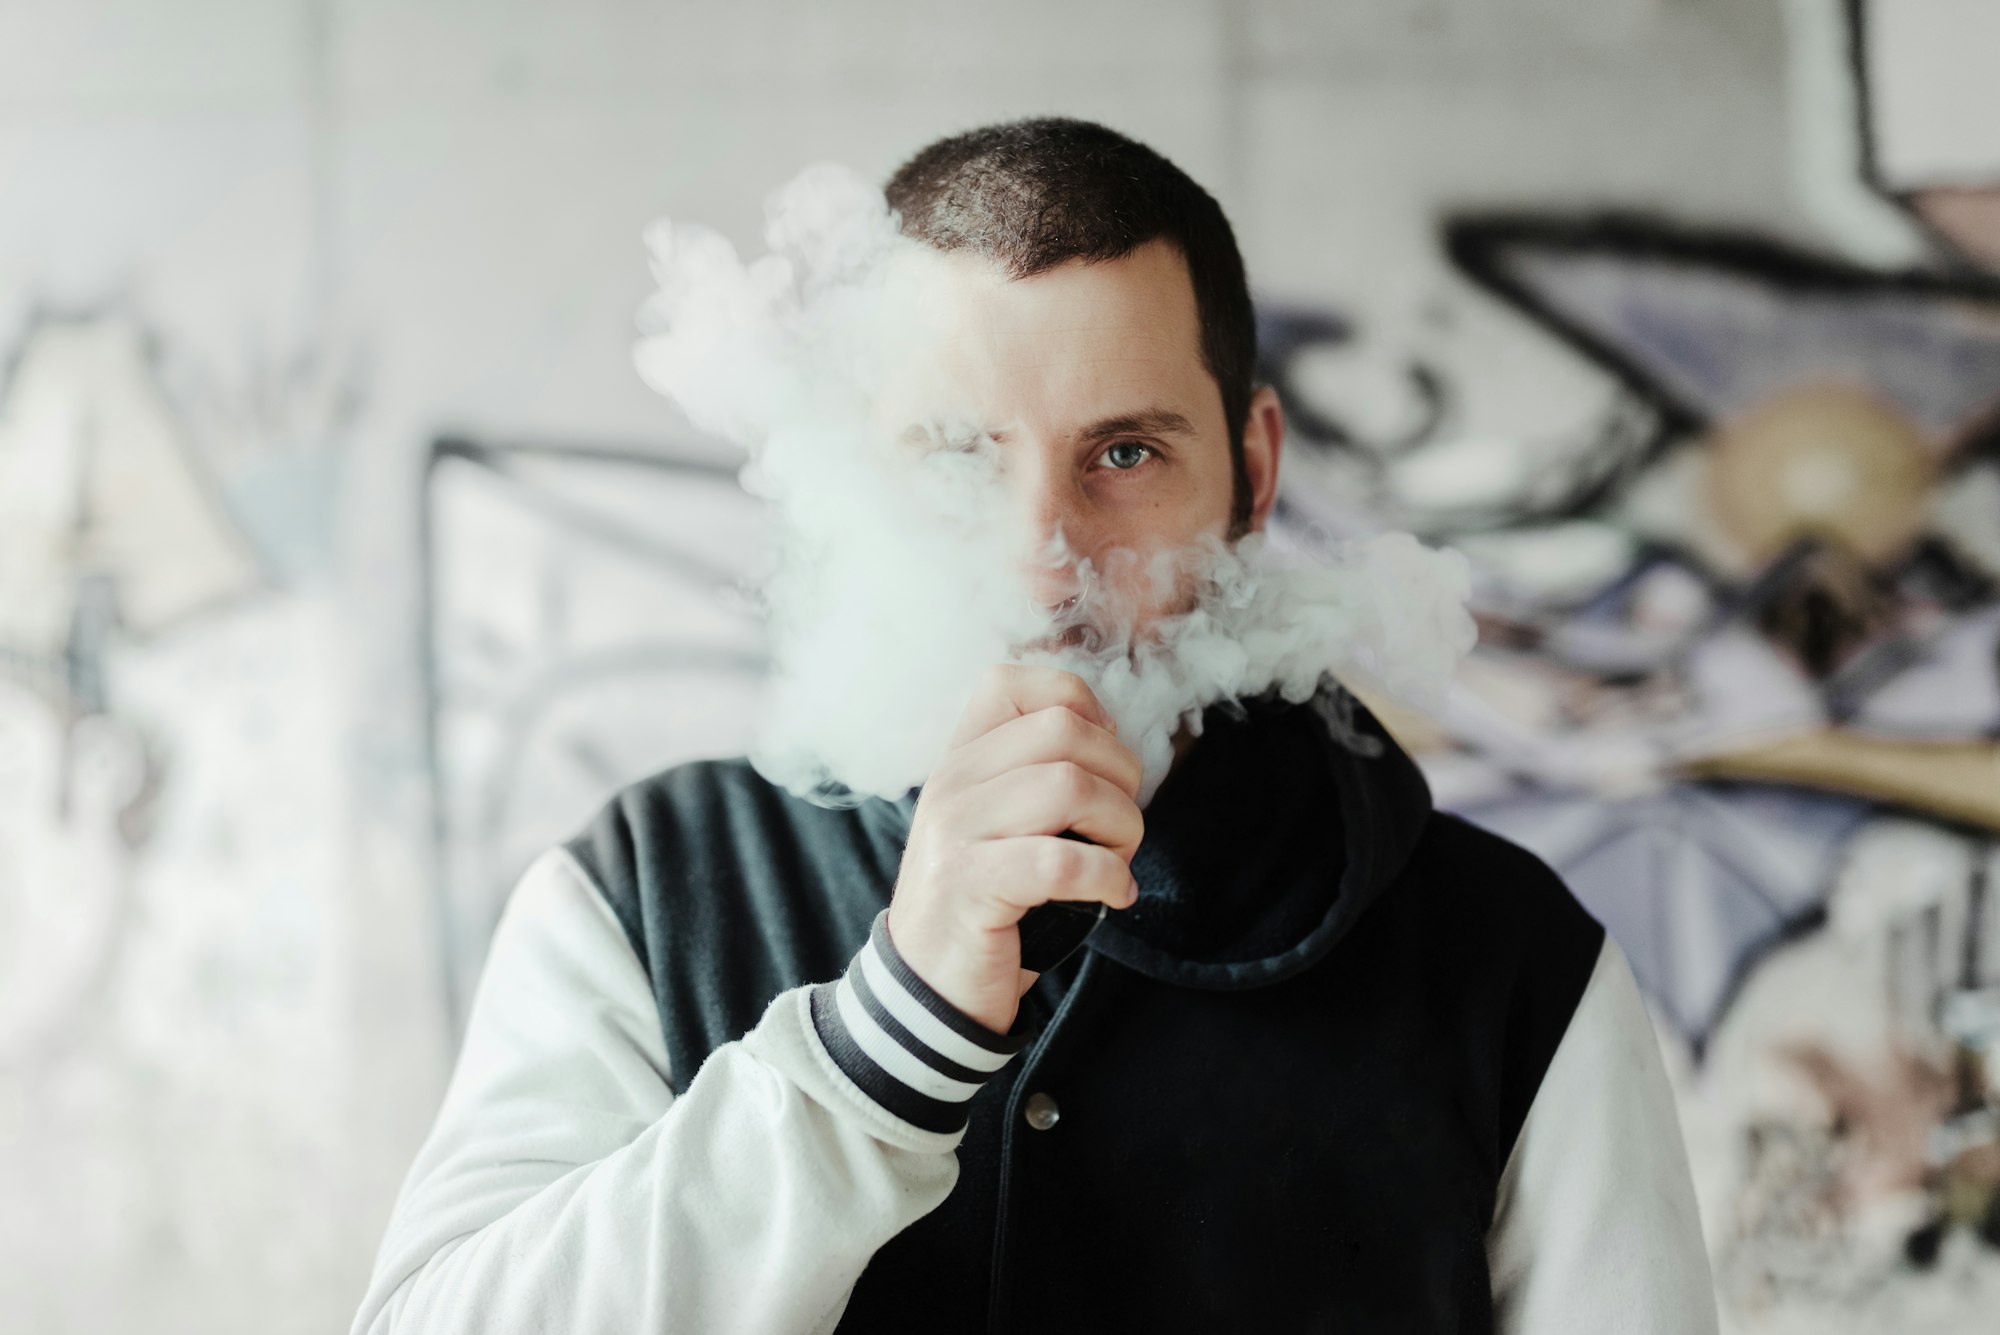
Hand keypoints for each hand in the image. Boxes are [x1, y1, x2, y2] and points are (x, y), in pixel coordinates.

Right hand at [885, 664, 1142, 1034]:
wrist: (926, 988)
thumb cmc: (985, 905)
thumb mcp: (998, 825)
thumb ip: (1035, 777)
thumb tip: (1113, 739)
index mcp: (959, 760)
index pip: (1013, 684)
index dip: (1080, 706)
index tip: (1102, 761)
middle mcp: (952, 784)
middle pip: (1063, 731)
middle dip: (1120, 776)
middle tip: (1119, 828)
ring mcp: (956, 832)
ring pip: (1070, 787)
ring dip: (1120, 828)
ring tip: (1116, 863)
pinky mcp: (971, 886)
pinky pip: (1063, 862)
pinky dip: (1108, 878)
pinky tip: (1115, 896)